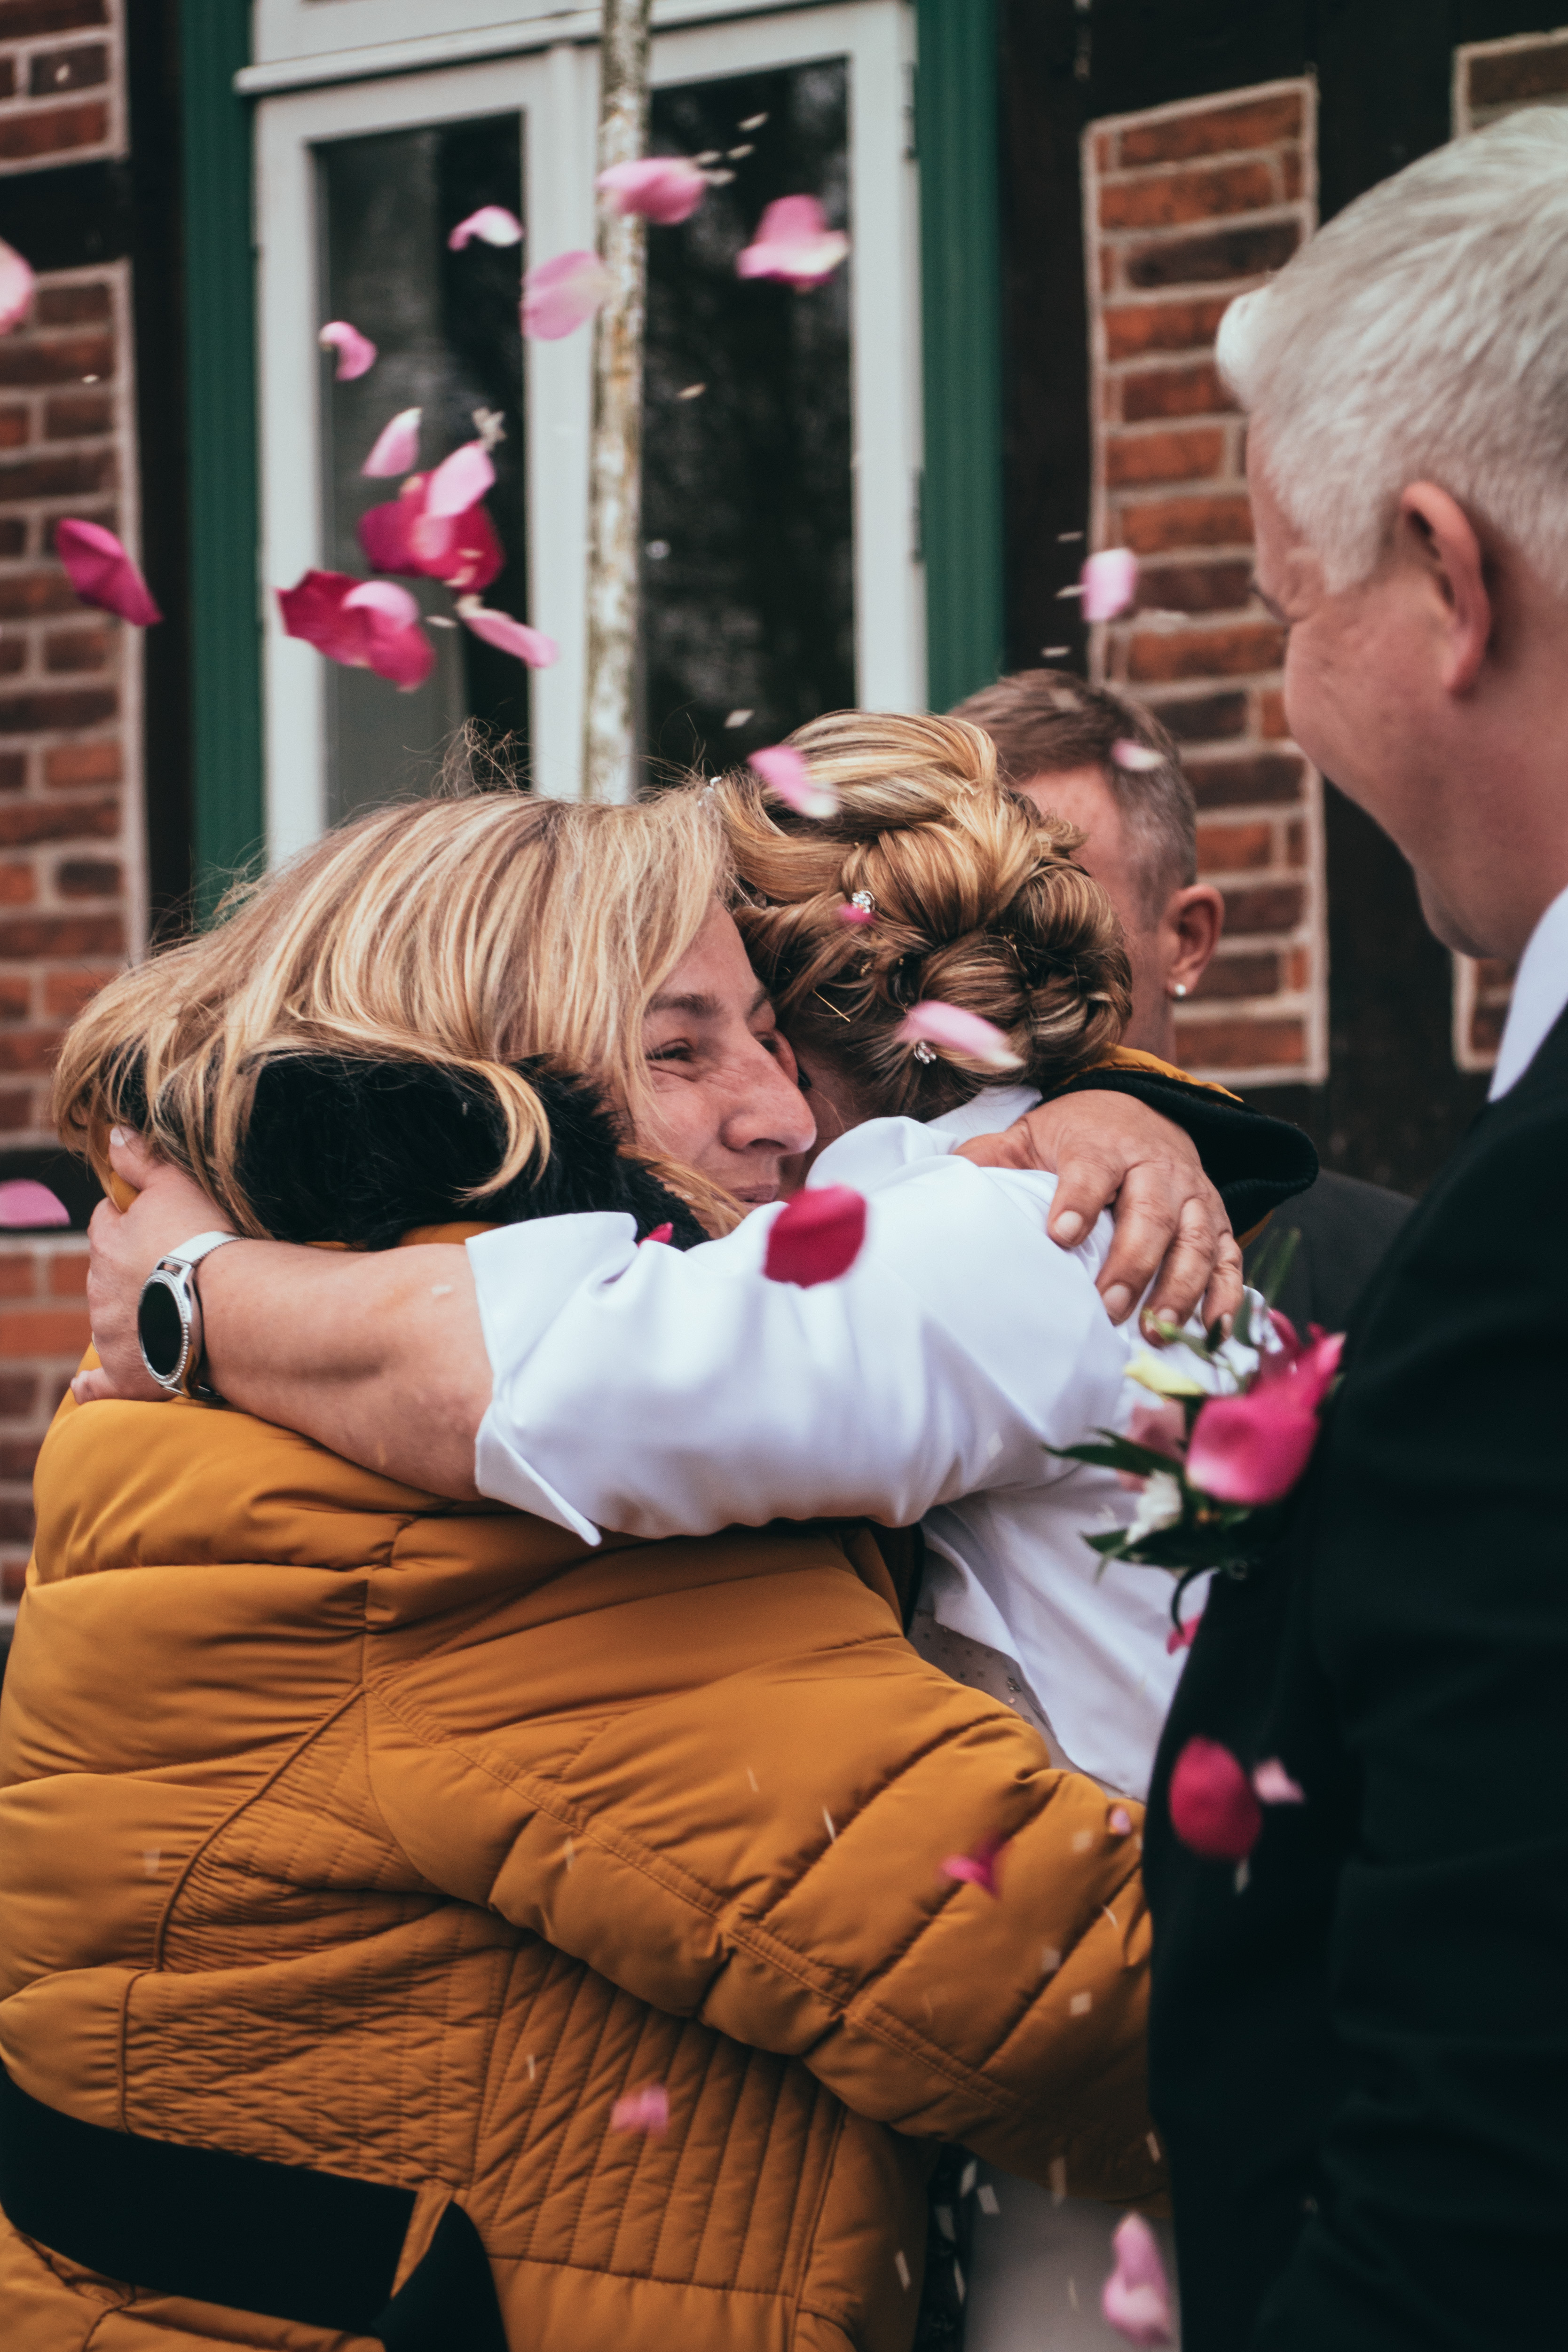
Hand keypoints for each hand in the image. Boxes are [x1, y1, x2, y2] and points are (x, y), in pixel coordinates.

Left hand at [74, 1128, 231, 1405]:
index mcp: (109, 1243)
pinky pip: (98, 1383)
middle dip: (133, 1271)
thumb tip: (114, 1134)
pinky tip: (92, 1384)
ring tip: (172, 1315)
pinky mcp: (128, 1376)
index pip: (107, 1222)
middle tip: (175, 1270)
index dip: (131, 1220)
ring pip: (111, 1320)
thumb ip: (144, 1159)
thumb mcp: (179, 1185)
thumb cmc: (206, 1243)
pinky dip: (95, 1384)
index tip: (158, 1225)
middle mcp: (101, 1291)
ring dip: (132, 1317)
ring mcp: (113, 1335)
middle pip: (109, 1274)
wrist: (226, 1310)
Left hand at [956, 1092, 1242, 1331]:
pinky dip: (1228, 1295)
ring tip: (1158, 1330)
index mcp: (1104, 1145)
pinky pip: (1230, 1257)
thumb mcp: (1032, 1134)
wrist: (1140, 1111)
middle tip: (1109, 1309)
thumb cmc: (1077, 1137)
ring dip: (1180, 1288)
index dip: (1077, 1202)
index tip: (1059, 1237)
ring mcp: (1193, 1196)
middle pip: (1150, 1214)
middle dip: (1132, 1264)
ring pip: (1195, 1240)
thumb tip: (950, 1176)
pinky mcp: (1218, 1220)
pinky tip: (1214, 1331)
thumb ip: (994, 1156)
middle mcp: (1156, 1168)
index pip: (1092, 1171)